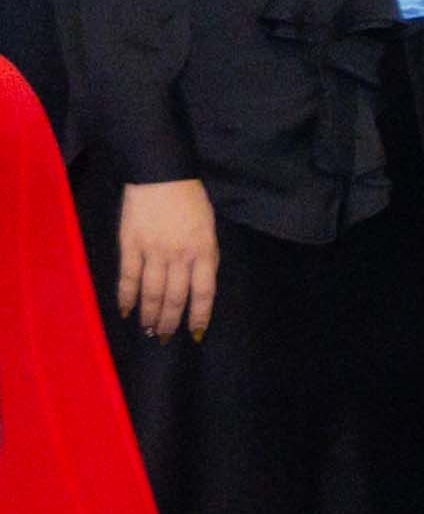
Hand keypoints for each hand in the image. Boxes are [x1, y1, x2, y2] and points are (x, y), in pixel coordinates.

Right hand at [113, 178, 216, 339]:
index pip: (204, 292)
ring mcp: (154, 251)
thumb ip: (204, 255)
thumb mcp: (208, 228)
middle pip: (176, 297)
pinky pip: (128, 277)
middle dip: (171, 321)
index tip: (195, 333)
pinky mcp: (130, 246)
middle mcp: (180, 255)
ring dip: (150, 314)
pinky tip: (125, 311)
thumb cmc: (190, 199)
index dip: (199, 316)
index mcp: (205, 250)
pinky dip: (126, 297)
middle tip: (165, 338)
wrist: (161, 175)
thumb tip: (196, 283)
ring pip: (152, 292)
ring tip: (148, 329)